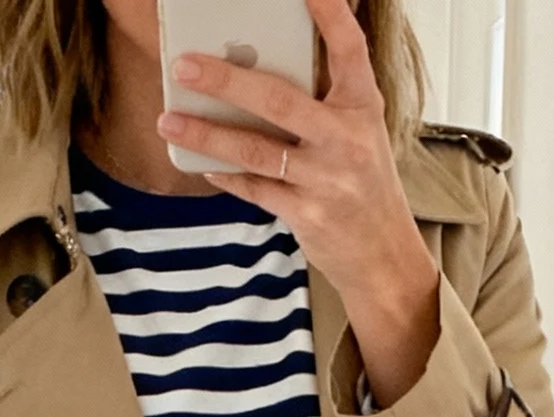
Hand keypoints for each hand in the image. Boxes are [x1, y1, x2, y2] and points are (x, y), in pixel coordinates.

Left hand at [156, 0, 441, 407]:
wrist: (384, 254)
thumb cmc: (362, 182)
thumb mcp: (358, 131)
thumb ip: (321, 100)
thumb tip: (256, 68)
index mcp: (363, 106)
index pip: (348, 47)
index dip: (328, 13)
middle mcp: (347, 139)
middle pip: (278, 100)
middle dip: (226, 81)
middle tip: (184, 65)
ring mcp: (326, 179)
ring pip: (255, 149)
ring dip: (207, 134)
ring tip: (168, 121)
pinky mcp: (306, 214)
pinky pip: (254, 188)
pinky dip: (224, 174)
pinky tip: (200, 161)